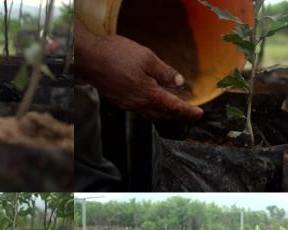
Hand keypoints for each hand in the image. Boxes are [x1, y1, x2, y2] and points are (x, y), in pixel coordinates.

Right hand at [75, 18, 202, 121]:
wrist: (88, 59)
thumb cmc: (117, 55)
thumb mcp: (147, 58)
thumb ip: (165, 72)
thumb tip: (179, 83)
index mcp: (149, 95)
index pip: (174, 107)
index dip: (188, 111)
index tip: (199, 115)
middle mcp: (138, 104)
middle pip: (163, 114)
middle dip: (178, 116)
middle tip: (190, 115)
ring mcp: (127, 104)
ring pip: (150, 113)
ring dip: (164, 114)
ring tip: (174, 111)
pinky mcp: (119, 100)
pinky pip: (139, 109)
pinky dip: (151, 108)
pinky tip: (152, 101)